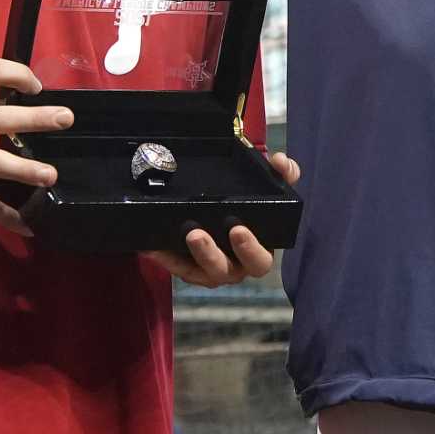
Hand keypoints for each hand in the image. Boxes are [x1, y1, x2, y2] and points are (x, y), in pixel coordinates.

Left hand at [143, 153, 298, 287]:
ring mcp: (211, 270)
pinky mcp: (189, 269)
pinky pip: (177, 268)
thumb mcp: (267, 187)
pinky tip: (152, 246)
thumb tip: (280, 161)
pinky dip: (165, 258)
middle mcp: (236, 266)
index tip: (238, 229)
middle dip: (212, 254)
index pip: (260, 260)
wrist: (222, 208)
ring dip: (191, 255)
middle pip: (227, 271)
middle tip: (198, 234)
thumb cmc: (250, 205)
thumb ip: (282, 173)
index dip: (250, 249)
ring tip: (184, 233)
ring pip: (202, 272)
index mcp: (258, 251)